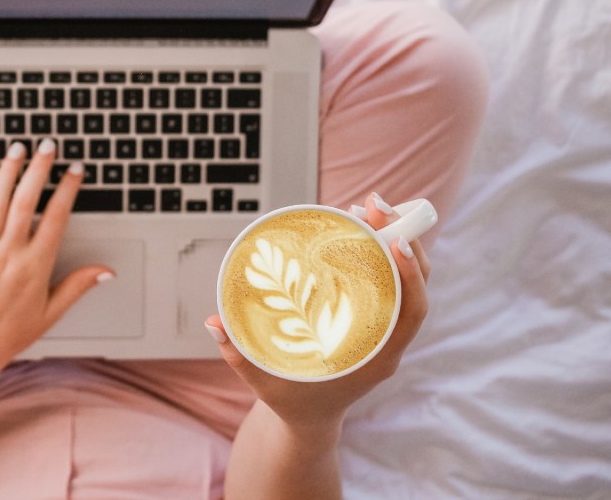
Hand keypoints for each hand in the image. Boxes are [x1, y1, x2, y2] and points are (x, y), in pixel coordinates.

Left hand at [0, 139, 112, 375]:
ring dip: (7, 171)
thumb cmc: (8, 335)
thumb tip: (106, 271)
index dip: (68, 190)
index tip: (75, 170)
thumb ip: (78, 286)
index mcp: (35, 267)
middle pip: (26, 201)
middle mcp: (9, 254)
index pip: (56, 218)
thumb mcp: (51, 312)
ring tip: (17, 148)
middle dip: (39, 169)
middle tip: (48, 146)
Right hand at [206, 192, 430, 430]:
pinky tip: (356, 229)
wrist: (310, 421)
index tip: (396, 242)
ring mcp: (384, 328)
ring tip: (364, 208)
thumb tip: (213, 321)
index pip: (411, 313)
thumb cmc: (291, 402)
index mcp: (376, 359)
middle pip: (413, 284)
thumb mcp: (263, 382)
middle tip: (374, 206)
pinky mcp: (373, 318)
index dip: (410, 275)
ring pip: (404, 278)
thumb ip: (237, 354)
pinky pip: (387, 281)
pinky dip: (377, 252)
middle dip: (402, 238)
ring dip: (391, 239)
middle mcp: (388, 341)